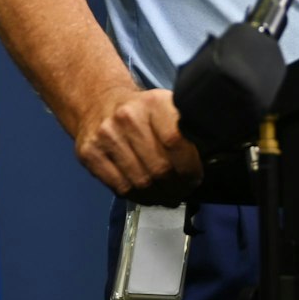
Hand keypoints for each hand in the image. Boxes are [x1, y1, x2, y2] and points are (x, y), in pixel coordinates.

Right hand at [72, 88, 201, 204]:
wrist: (98, 101)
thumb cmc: (141, 111)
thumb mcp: (166, 108)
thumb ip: (186, 131)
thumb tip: (209, 162)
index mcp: (153, 102)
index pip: (176, 142)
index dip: (189, 168)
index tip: (194, 178)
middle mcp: (127, 117)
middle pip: (159, 168)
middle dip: (176, 187)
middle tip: (181, 192)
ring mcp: (105, 135)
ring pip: (141, 182)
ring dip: (158, 197)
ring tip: (166, 196)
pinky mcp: (89, 153)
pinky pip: (120, 188)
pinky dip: (138, 197)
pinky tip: (146, 194)